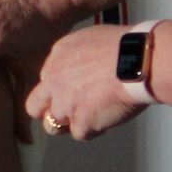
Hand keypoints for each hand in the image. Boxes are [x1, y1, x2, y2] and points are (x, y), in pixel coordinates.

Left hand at [27, 24, 150, 142]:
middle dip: (48, 110)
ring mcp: (64, 104)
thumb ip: (79, 54)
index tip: (74, 89)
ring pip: (52, 125)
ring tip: (92, 117)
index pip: (46, 79)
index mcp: (58, 56)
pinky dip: (94, 129)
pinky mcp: (80, 123)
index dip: (60, 87)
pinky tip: (108, 118)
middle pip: (35, 105)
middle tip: (68, 111)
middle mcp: (54, 81)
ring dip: (69, 123)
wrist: (137, 61)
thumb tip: (84, 65)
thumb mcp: (93, 37)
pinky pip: (80, 134)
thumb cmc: (126, 46)